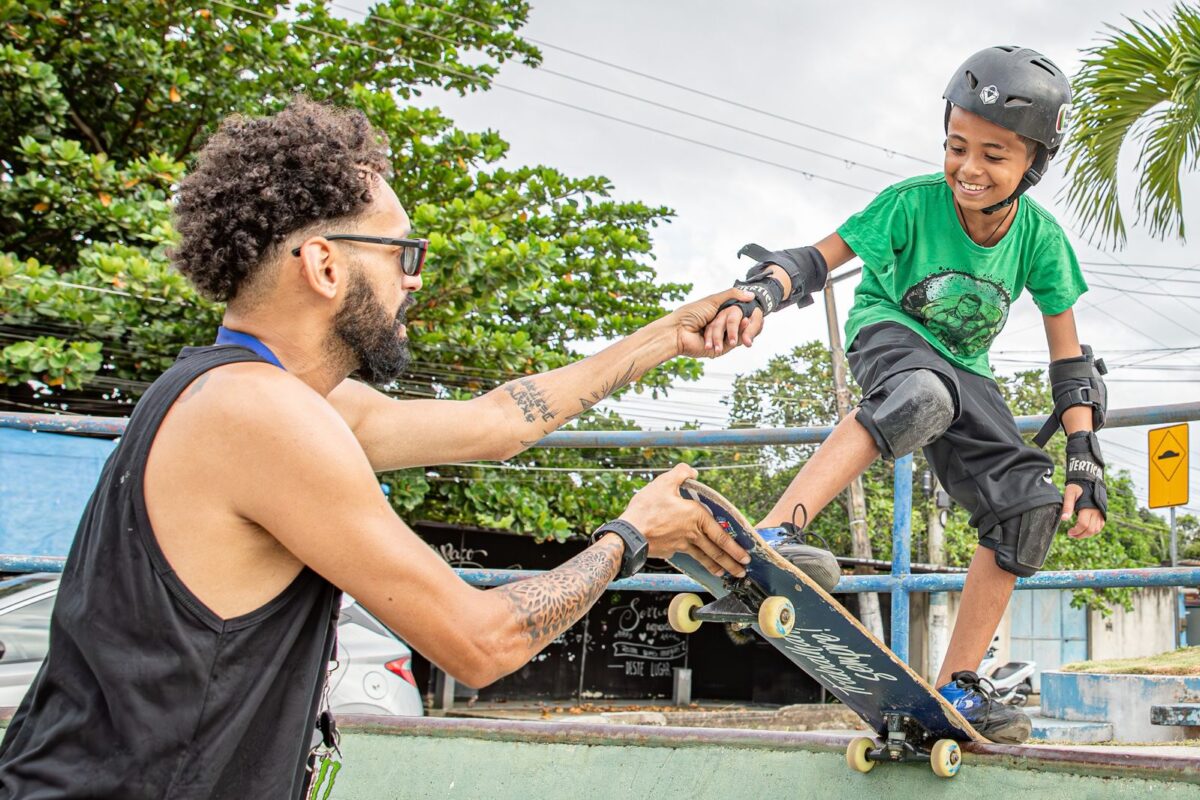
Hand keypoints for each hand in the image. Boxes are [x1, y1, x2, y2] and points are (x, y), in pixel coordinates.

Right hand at [619, 463, 750, 577]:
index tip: (745, 554)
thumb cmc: (646, 509)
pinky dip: (699, 563)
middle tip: (742, 571)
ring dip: (717, 566)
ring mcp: (681, 544)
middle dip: (731, 562)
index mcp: (695, 516)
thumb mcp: (664, 483)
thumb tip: (692, 472)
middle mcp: (692, 533)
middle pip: (716, 551)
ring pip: (704, 558)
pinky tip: (700, 564)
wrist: (629, 533)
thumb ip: (681, 473)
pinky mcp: (671, 551)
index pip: (720, 535)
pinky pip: (689, 557)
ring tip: (726, 573)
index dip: (734, 547)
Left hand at [669, 288, 755, 357]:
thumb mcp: (713, 300)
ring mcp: (720, 338)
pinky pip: (732, 343)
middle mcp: (720, 326)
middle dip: (746, 321)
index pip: (739, 313)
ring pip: (738, 333)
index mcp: (719, 314)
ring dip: (739, 328)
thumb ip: (732, 295)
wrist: (678, 331)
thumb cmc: (691, 314)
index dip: (748, 311)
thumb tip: (752, 295)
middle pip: (740, 324)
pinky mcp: (719, 349)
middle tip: (751, 316)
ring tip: (745, 322)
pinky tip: (738, 332)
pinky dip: (736, 337)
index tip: (755, 308)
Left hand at [1061, 484, 1105, 538]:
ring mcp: (1101, 512)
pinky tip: (1085, 530)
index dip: (1076, 531)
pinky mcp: (1102, 512)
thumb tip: (1064, 519)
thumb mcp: (1069, 494)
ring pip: (1097, 529)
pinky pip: (1100, 525)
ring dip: (1087, 534)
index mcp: (1088, 507)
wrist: (1088, 480)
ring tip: (1078, 534)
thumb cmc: (1077, 486)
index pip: (1083, 525)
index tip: (1069, 533)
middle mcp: (1096, 511)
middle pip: (1091, 530)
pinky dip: (1094, 530)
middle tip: (1072, 535)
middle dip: (1081, 535)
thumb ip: (1067, 507)